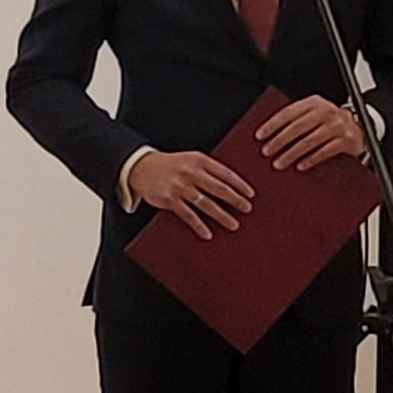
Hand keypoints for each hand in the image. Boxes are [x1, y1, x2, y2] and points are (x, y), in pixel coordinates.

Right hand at [128, 149, 259, 236]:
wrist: (141, 167)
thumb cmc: (171, 165)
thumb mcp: (190, 159)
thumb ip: (209, 168)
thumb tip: (232, 186)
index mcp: (199, 160)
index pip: (225, 173)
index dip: (240, 185)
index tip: (251, 194)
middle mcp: (190, 172)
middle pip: (219, 189)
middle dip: (236, 200)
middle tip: (247, 209)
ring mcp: (180, 187)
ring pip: (206, 204)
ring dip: (222, 216)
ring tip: (234, 225)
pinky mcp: (169, 200)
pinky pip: (188, 215)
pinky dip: (199, 226)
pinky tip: (208, 234)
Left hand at [256, 98, 370, 171]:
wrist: (361, 128)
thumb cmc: (330, 122)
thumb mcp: (314, 114)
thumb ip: (296, 119)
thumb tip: (268, 135)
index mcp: (314, 103)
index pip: (288, 112)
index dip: (272, 124)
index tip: (259, 135)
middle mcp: (326, 111)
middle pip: (297, 127)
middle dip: (279, 141)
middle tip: (266, 152)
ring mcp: (338, 126)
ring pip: (309, 141)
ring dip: (291, 154)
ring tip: (278, 163)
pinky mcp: (347, 140)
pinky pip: (324, 152)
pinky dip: (310, 160)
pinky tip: (299, 166)